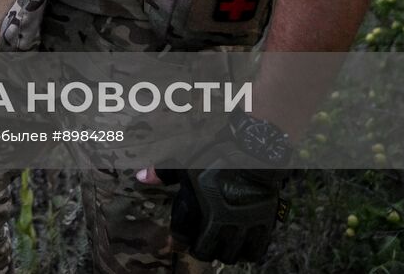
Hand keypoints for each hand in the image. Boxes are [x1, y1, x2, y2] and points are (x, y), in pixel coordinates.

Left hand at [141, 121, 291, 263]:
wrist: (254, 149)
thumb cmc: (215, 152)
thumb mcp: (185, 159)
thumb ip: (163, 173)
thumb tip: (140, 178)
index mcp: (196, 205)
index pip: (181, 236)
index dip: (178, 240)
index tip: (178, 241)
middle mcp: (219, 220)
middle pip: (206, 251)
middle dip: (200, 249)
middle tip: (200, 242)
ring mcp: (243, 224)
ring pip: (231, 255)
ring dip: (223, 252)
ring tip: (220, 245)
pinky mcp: (263, 224)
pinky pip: (255, 251)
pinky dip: (247, 253)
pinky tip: (242, 247)